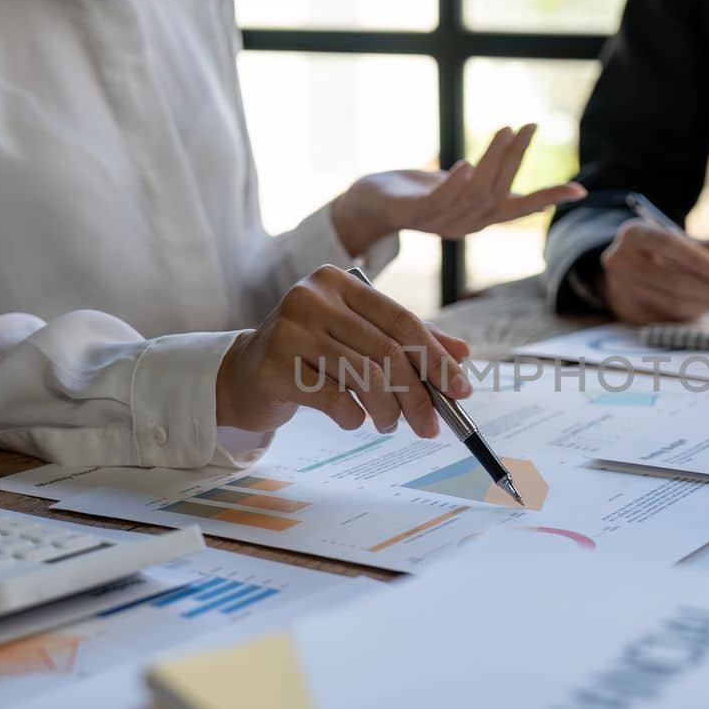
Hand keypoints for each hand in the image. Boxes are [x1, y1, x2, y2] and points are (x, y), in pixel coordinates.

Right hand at [216, 265, 473, 437]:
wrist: (247, 375)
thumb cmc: (312, 355)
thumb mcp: (359, 338)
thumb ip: (407, 340)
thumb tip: (462, 354)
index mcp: (339, 282)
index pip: (402, 320)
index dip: (436, 358)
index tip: (461, 390)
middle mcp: (312, 297)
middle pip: (386, 351)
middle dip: (418, 395)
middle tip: (431, 426)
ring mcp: (289, 329)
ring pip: (364, 377)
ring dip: (387, 410)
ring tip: (389, 424)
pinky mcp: (273, 365)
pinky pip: (334, 400)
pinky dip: (353, 418)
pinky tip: (352, 419)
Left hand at [331, 124, 585, 253]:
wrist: (372, 203)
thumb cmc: (419, 191)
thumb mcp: (460, 185)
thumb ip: (488, 181)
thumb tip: (517, 167)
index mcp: (480, 217)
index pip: (522, 208)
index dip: (550, 198)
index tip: (581, 189)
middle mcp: (466, 224)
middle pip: (499, 191)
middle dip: (517, 158)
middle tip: (529, 126)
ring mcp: (441, 222)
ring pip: (475, 193)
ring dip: (492, 161)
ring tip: (506, 130)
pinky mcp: (414, 214)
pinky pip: (440, 202)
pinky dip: (455, 184)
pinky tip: (465, 163)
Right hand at [599, 219, 708, 322]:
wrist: (623, 271)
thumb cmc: (658, 253)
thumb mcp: (681, 243)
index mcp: (634, 234)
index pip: (667, 244)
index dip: (698, 259)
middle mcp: (620, 260)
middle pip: (670, 279)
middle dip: (706, 289)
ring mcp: (621, 289)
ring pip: (671, 302)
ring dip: (701, 303)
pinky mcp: (628, 313)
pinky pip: (667, 318)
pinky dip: (688, 314)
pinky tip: (696, 305)